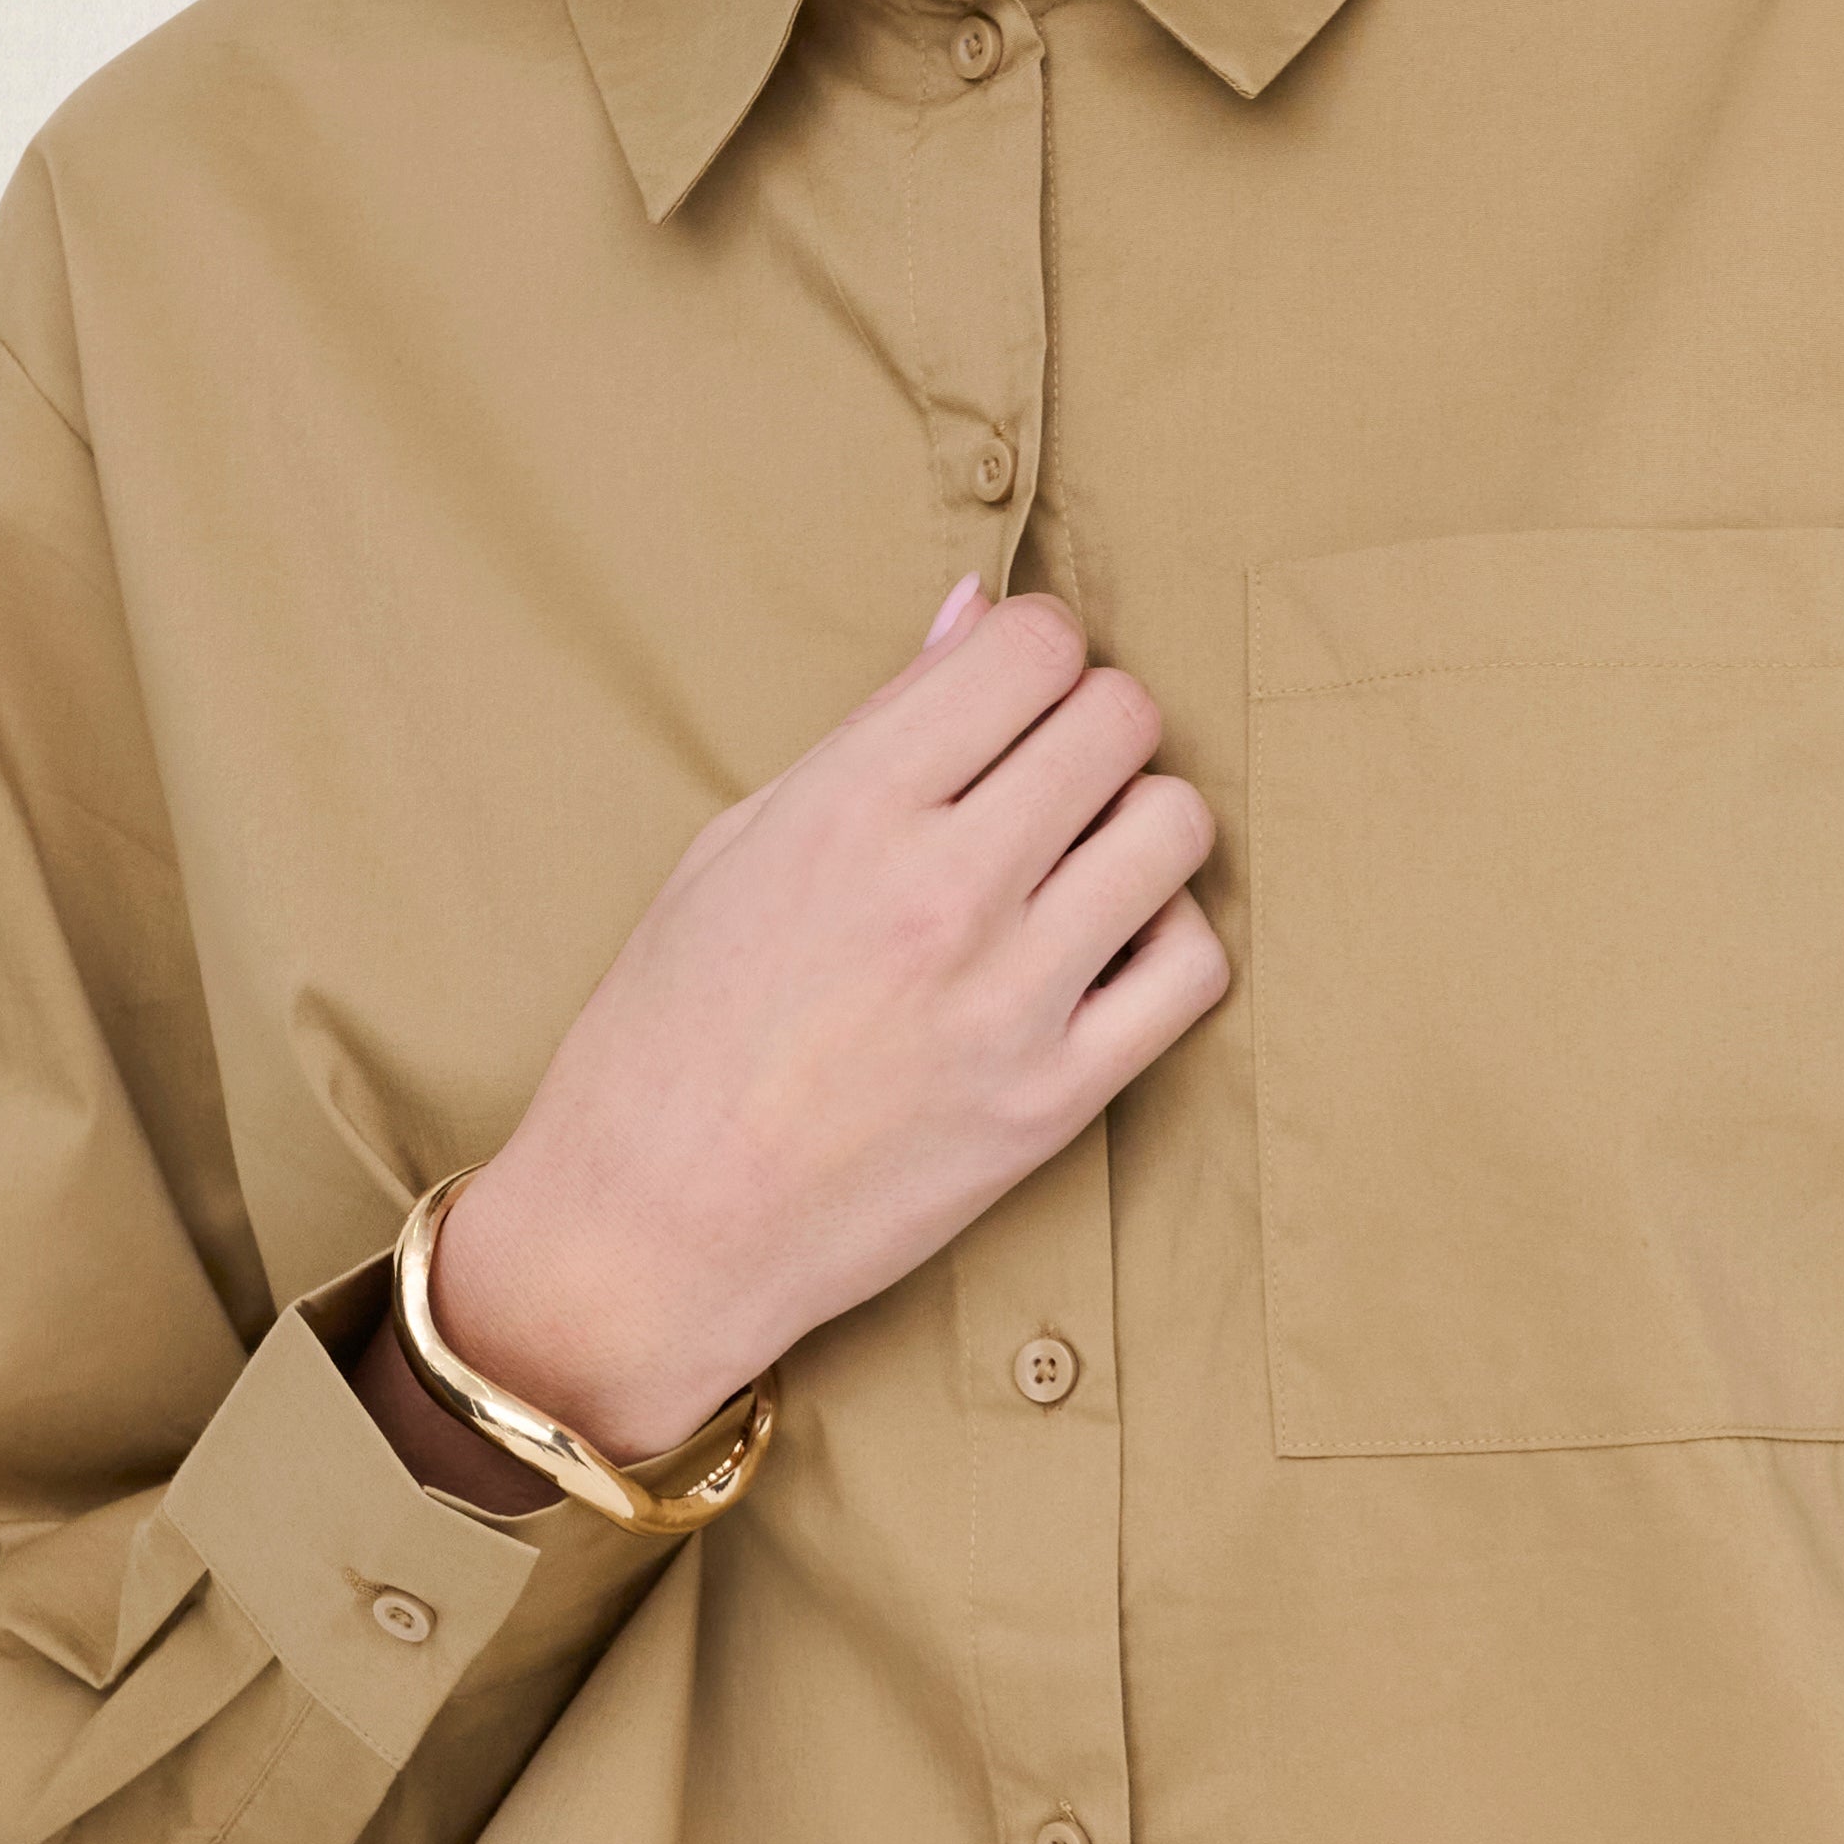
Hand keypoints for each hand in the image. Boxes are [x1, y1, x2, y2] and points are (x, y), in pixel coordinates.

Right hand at [374, 577, 1225, 1477]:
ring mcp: (1008, 998)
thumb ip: (878, 725)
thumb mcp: (739, 844)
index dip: (1035, 651)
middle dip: (1090, 727)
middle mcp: (940, 889)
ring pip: (1174, 827)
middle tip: (1044, 779)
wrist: (652, 1232)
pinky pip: (1192, 967)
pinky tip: (1102, 952)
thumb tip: (976, 611)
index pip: (1032, 644)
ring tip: (1077, 862)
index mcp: (849, 808)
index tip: (1011, 696)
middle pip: (1121, 719)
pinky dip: (1164, 942)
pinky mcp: (1056, 1100)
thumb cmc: (672, 1029)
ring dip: (1137, 826)